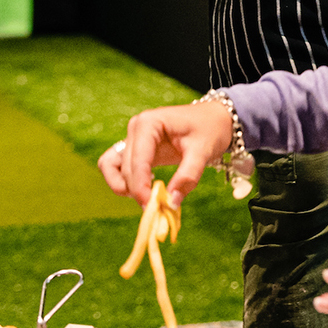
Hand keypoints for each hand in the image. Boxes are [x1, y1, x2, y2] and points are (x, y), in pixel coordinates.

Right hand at [98, 103, 232, 207]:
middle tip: (156, 209)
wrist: (216, 119)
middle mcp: (136, 128)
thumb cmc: (210, 129)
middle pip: (125, 167)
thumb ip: (188, 176)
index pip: (137, 160)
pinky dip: (125, 182)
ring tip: (146, 197)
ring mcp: (134, 138)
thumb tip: (172, 202)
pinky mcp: (136, 148)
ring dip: (123, 185)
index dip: (140, 186)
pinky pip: (117, 167)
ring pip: (112, 167)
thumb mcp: (203, 151)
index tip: (150, 205)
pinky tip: (146, 189)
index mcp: (149, 123)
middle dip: (137, 190)